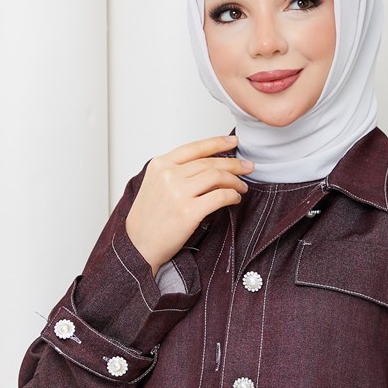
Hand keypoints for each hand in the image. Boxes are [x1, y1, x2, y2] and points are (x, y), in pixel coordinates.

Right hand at [125, 135, 253, 274]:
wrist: (139, 245)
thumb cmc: (148, 219)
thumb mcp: (155, 184)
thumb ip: (176, 172)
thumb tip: (208, 166)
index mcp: (160, 165)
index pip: (195, 148)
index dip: (218, 143)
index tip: (233, 142)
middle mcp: (169, 175)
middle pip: (210, 162)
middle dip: (234, 164)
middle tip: (247, 167)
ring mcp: (178, 193)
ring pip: (217, 177)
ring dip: (235, 181)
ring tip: (242, 186)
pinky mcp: (189, 211)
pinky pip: (220, 197)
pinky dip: (232, 196)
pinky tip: (234, 199)